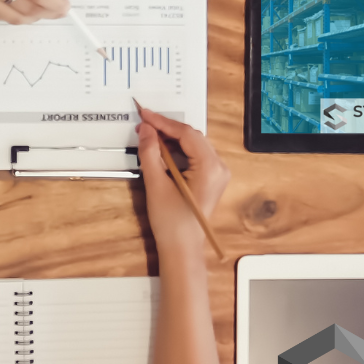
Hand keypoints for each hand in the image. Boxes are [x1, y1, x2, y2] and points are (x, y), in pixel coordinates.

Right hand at [135, 107, 228, 262]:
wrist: (182, 249)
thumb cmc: (173, 224)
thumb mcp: (156, 185)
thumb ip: (150, 153)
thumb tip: (146, 130)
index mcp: (210, 168)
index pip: (186, 134)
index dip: (163, 122)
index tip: (145, 115)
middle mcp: (219, 168)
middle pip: (192, 137)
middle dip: (167, 130)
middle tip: (144, 126)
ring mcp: (218, 174)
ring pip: (193, 145)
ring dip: (172, 140)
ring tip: (149, 138)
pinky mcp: (212, 179)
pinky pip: (196, 156)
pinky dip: (178, 151)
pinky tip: (162, 151)